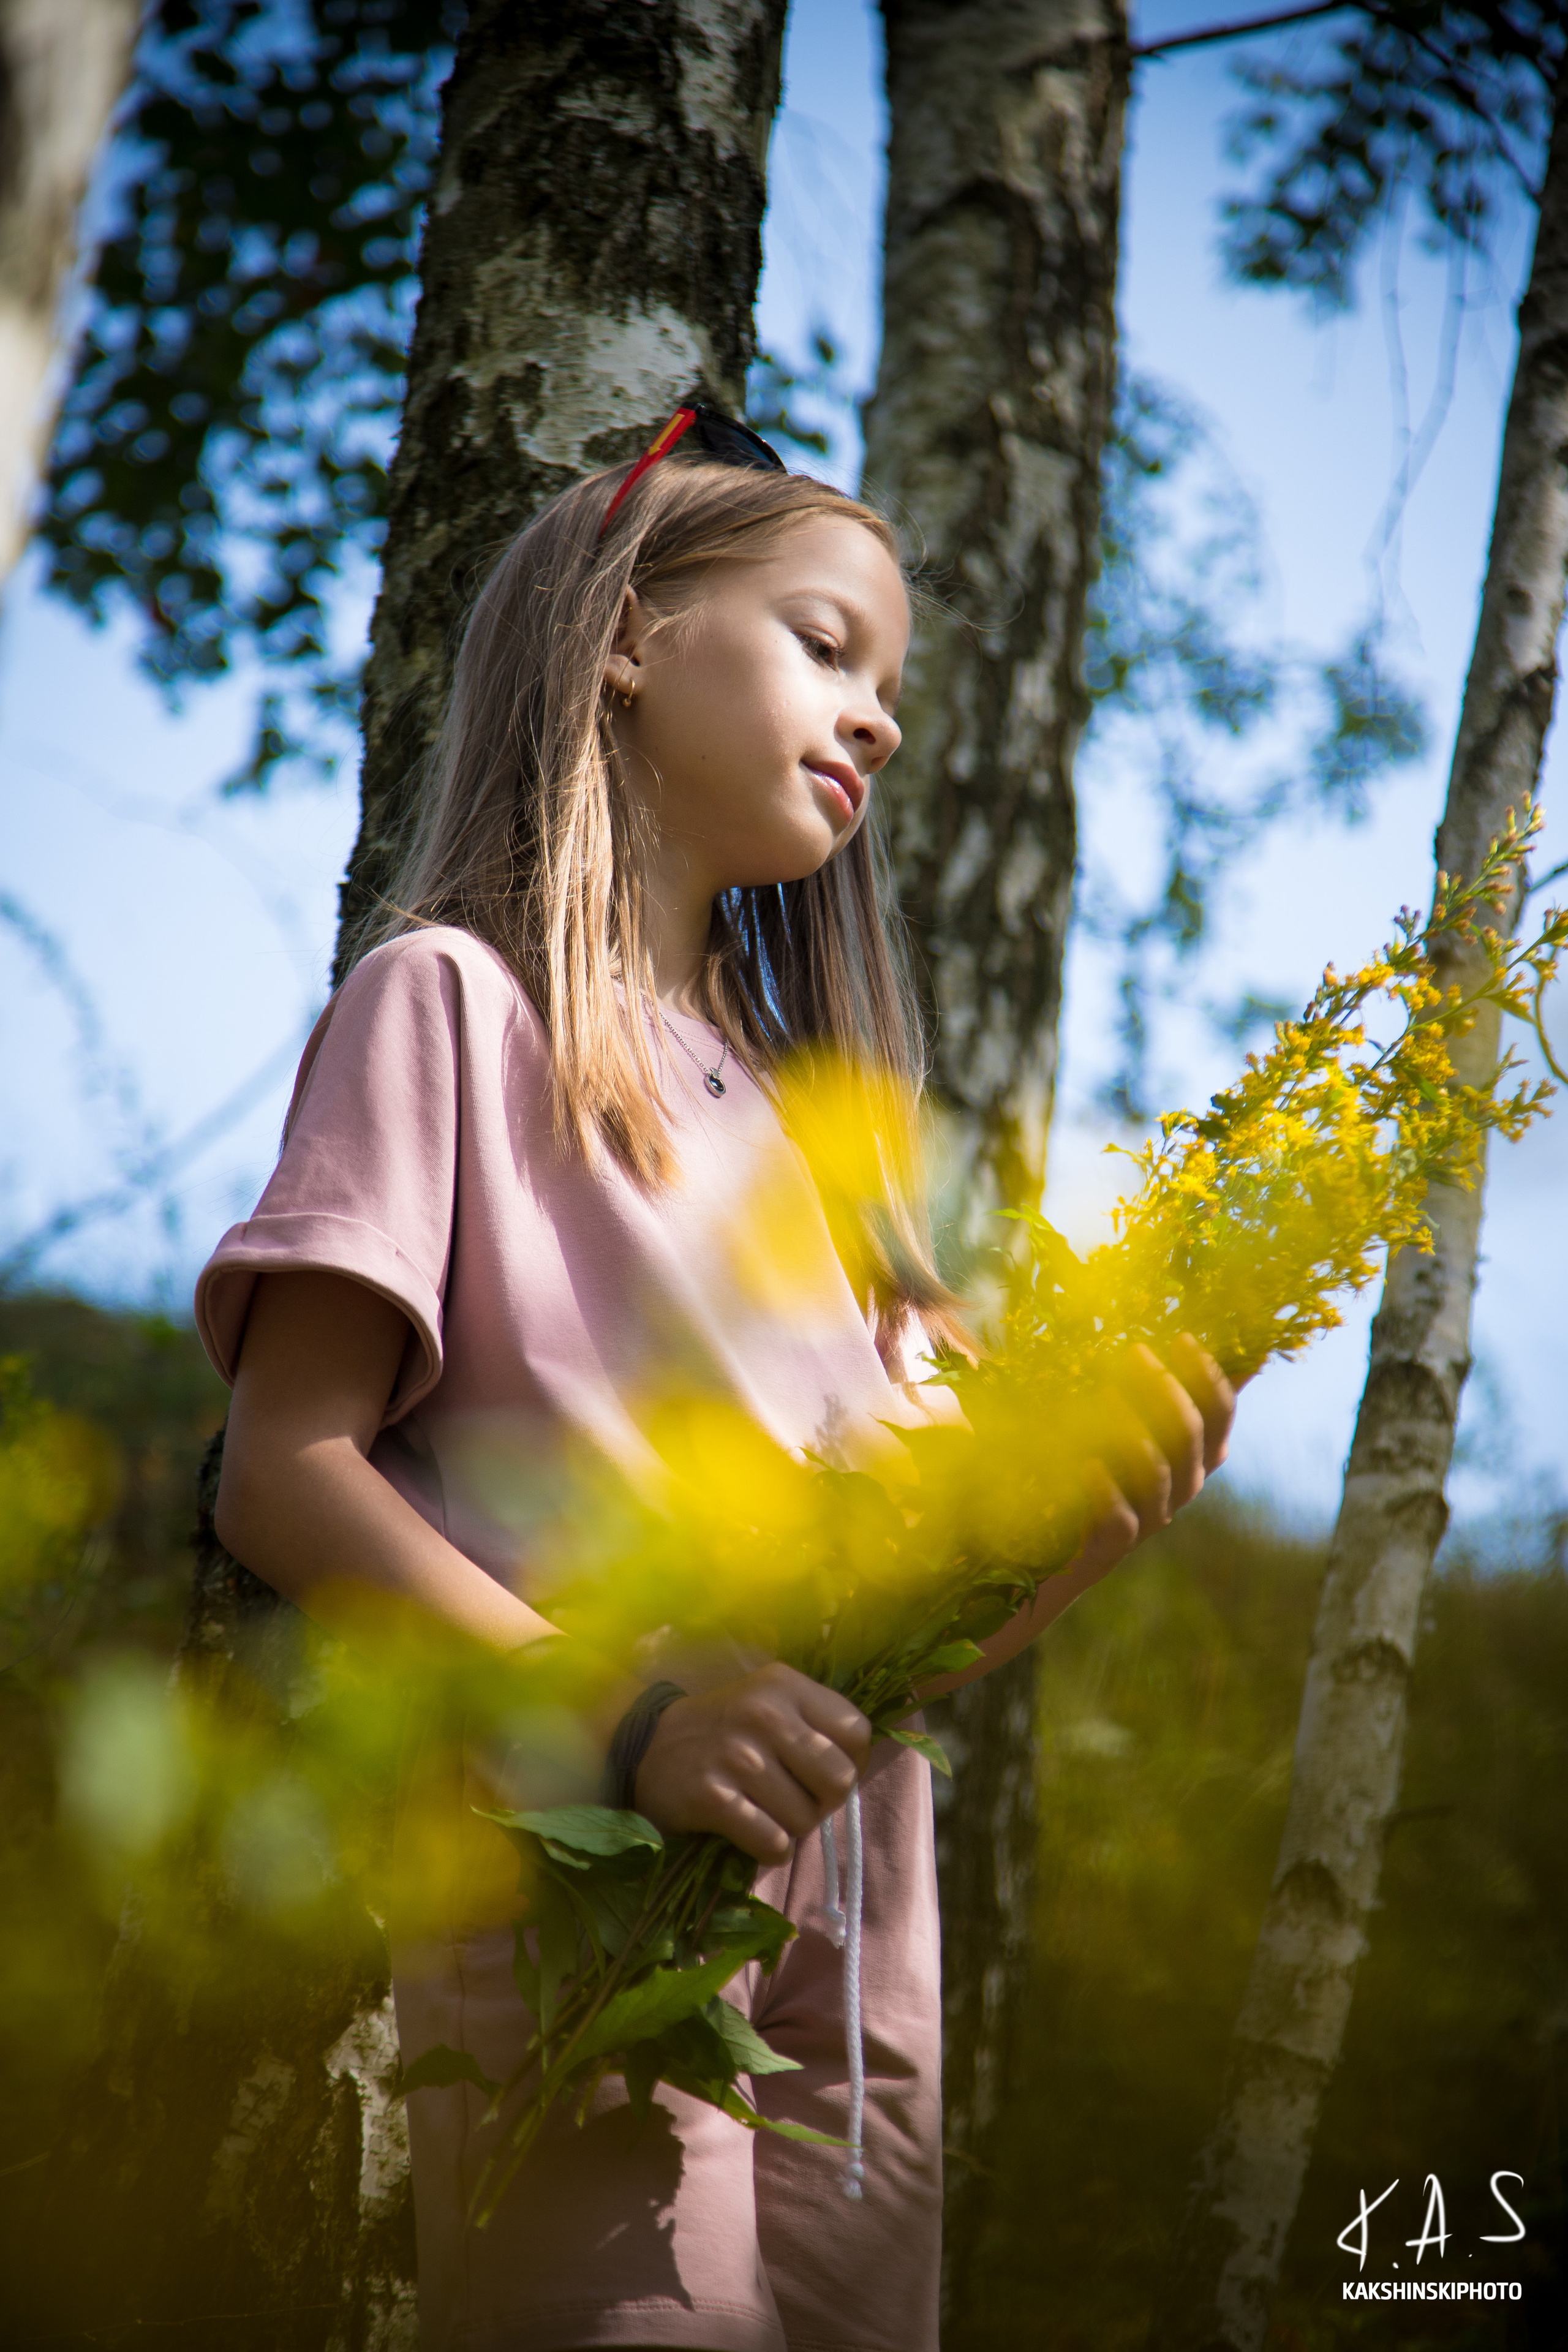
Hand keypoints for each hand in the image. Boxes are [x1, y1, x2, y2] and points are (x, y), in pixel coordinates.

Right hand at [634, 1662, 871, 1865]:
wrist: (647, 1750)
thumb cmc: (726, 1733)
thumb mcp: (769, 1704)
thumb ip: (816, 1724)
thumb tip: (860, 1768)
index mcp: (784, 1685)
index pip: (857, 1732)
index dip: (850, 1761)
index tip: (820, 1771)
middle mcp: (763, 1714)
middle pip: (840, 1779)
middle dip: (823, 1801)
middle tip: (794, 1798)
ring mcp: (737, 1756)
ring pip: (806, 1819)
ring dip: (790, 1828)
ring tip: (762, 1811)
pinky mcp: (712, 1798)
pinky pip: (773, 1844)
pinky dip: (768, 1849)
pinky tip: (747, 1831)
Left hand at [1071, 1334, 1236, 1580]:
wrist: (1075, 1546)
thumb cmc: (1120, 1468)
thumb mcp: (1153, 1426)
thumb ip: (1190, 1392)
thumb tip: (1245, 1352)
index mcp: (1201, 1454)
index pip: (1221, 1413)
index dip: (1208, 1376)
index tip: (1183, 1338)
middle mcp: (1187, 1485)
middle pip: (1190, 1434)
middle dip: (1166, 1388)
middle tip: (1136, 1352)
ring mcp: (1155, 1515)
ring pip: (1158, 1472)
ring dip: (1134, 1431)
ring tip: (1106, 1394)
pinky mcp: (1118, 1542)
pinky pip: (1120, 1519)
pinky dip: (1107, 1491)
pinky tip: (1089, 1466)